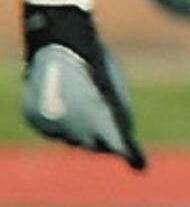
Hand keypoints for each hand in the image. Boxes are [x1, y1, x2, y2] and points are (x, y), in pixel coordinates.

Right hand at [21, 4, 145, 169]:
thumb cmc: (93, 62)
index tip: (140, 165)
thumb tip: (123, 132)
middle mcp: (71, 127)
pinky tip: (64, 111)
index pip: (115, 145)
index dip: (126, 153)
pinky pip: (48, 127)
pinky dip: (57, 122)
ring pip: (67, 137)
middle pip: (90, 145)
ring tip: (87, 124)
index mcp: (97, 119)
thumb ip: (118, 111)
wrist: (57, 41)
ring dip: (76, 132)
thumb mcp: (113, 86)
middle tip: (109, 140)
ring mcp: (48, 124)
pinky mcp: (32, 118)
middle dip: (100, 142)